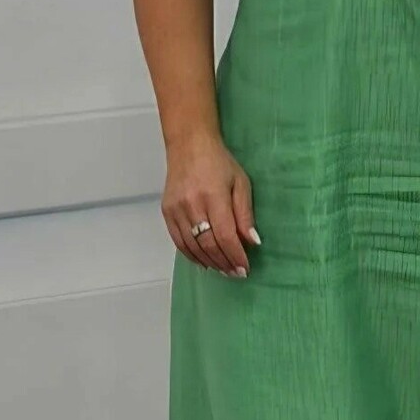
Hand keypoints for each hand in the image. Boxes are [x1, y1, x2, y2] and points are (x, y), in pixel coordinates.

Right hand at [163, 134, 258, 277]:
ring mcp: (176, 209)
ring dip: (210, 262)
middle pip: (208, 244)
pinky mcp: (167, 212)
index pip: (225, 235)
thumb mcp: (241, 183)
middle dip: (224, 263)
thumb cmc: (219, 162)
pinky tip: (204, 262)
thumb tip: (252, 242)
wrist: (189, 146)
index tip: (245, 268)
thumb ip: (245, 214)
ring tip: (223, 270)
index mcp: (213, 196)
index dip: (236, 255)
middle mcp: (192, 204)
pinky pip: (179, 241)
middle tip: (236, 273)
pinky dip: (192, 255)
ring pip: (192, 246)